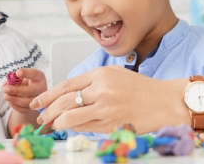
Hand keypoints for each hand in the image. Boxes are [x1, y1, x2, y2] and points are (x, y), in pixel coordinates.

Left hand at [3, 68, 47, 113]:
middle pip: (31, 91)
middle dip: (17, 90)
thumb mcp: (21, 78)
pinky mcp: (33, 109)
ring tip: (5, 96)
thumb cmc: (25, 83)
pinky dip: (15, 106)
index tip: (18, 72)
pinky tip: (9, 101)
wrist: (29, 95)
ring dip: (15, 99)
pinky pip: (24, 110)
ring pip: (28, 102)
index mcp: (39, 77)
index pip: (35, 74)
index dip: (27, 73)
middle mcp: (41, 88)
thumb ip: (13, 79)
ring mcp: (39, 100)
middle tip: (6, 89)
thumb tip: (5, 84)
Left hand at [30, 66, 187, 133]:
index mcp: (101, 74)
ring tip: (50, 125)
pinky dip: (75, 128)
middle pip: (64, 102)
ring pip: (71, 117)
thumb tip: (69, 95)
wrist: (165, 101)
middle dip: (48, 111)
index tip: (38, 102)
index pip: (66, 85)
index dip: (48, 95)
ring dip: (57, 123)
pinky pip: (86, 128)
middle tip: (40, 117)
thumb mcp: (115, 75)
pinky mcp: (111, 124)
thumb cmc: (142, 88)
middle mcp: (101, 90)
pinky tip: (70, 128)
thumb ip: (92, 83)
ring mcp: (106, 108)